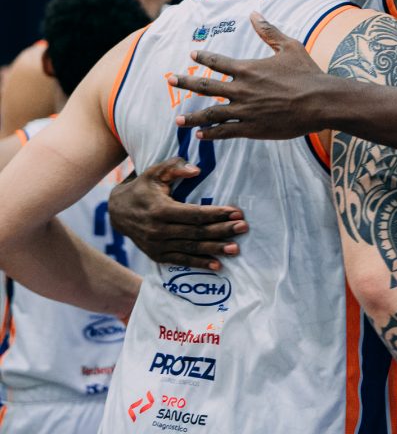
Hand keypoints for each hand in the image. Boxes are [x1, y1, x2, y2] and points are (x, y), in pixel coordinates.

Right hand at [108, 157, 247, 270]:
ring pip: (192, 249)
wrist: (117, 211)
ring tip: (236, 249)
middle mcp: (160, 231)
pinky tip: (217, 265)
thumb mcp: (156, 172)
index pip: (195, 214)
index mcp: (161, 210)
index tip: (236, 212)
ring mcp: (158, 246)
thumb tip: (196, 170)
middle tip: (243, 228)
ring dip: (215, 249)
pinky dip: (199, 264)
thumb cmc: (142, 187)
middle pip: (197, 233)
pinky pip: (181, 261)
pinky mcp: (157, 256)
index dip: (217, 214)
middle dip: (222, 231)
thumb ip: (176, 168)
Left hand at [171, 13, 326, 140]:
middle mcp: (242, 89)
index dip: (203, 57)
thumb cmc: (306, 73)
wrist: (320, 101)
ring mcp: (245, 111)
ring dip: (193, 117)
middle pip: (206, 86)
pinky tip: (201, 136)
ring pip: (211, 114)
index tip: (192, 54)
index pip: (218, 61)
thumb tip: (254, 13)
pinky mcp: (253, 129)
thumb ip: (269, 31)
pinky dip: (211, 134)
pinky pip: (226, 132)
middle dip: (186, 82)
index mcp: (248, 68)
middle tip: (169, 79)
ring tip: (178, 120)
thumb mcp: (289, 46)